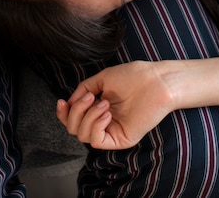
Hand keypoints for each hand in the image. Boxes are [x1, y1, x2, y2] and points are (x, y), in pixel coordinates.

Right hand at [56, 61, 175, 149]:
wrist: (156, 80)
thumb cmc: (134, 76)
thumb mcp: (102, 78)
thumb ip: (84, 89)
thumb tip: (68, 103)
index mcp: (99, 108)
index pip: (74, 119)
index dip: (63, 113)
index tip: (62, 101)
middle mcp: (104, 121)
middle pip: (74, 129)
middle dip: (76, 112)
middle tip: (89, 97)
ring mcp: (112, 131)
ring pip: (83, 135)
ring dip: (88, 116)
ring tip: (103, 102)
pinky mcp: (121, 140)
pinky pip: (97, 141)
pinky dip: (96, 125)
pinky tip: (107, 112)